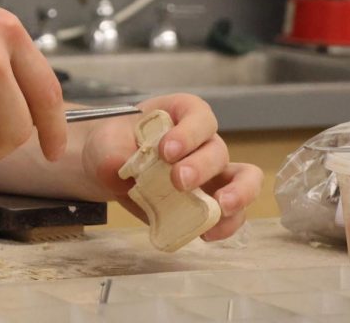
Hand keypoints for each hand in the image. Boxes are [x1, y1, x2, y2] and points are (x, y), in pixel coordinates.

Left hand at [80, 94, 261, 241]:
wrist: (108, 167)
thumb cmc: (113, 144)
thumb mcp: (106, 141)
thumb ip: (112, 150)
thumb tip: (119, 167)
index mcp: (180, 115)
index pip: (198, 116)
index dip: (189, 132)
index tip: (166, 151)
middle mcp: (202, 142)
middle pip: (217, 149)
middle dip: (202, 166)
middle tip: (178, 181)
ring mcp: (210, 173)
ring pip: (243, 179)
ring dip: (237, 194)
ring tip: (220, 208)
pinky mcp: (207, 203)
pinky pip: (231, 213)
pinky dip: (226, 224)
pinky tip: (207, 233)